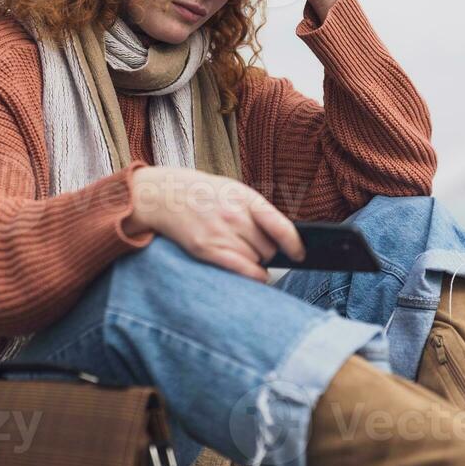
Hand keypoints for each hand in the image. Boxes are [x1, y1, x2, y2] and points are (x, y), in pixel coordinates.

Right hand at [122, 166, 304, 282]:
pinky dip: (252, 275)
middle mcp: (234, 216)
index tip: (301, 254)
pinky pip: (240, 269)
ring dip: (256, 262)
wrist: (163, 194)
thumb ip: (256, 211)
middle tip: (259, 248)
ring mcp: (220, 233)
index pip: (280, 225)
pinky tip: (255, 274)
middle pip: (269, 248)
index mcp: (245, 197)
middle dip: (269, 252)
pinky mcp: (206, 249)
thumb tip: (281, 239)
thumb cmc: (203, 194)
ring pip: (256, 260)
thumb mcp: (233, 190)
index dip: (295, 244)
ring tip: (245, 252)